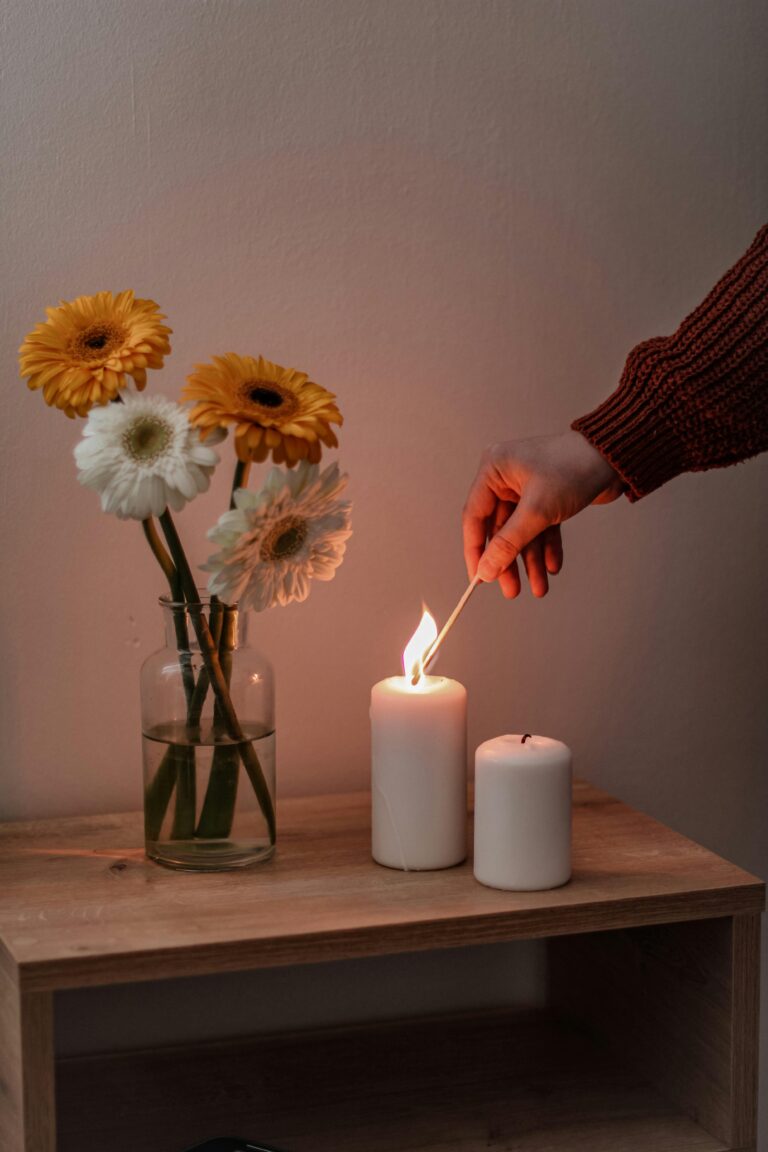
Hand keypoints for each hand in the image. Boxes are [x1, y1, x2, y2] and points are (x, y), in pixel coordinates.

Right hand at [462, 431, 623, 596]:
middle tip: (512, 590)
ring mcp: (526, 488)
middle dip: (509, 561)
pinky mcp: (546, 496)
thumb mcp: (537, 511)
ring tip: (539, 587)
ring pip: (521, 532)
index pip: (474, 517)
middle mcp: (506, 478)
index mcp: (494, 470)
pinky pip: (539, 527)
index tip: (480, 579)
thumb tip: (486, 570)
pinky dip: (546, 547)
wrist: (615, 457)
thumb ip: (508, 543)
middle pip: (499, 529)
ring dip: (530, 561)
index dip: (476, 551)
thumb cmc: (574, 467)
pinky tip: (553, 567)